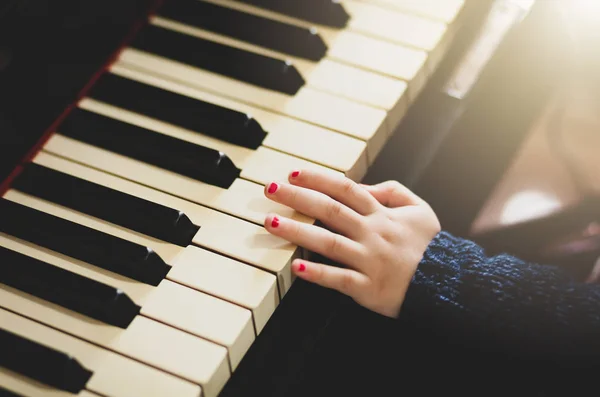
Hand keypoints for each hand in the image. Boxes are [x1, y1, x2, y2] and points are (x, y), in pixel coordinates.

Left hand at [263, 169, 440, 317]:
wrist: (447, 285)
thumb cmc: (430, 246)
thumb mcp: (419, 210)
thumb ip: (392, 192)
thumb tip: (362, 185)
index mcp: (382, 215)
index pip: (346, 189)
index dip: (318, 179)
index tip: (293, 173)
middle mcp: (373, 233)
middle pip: (330, 210)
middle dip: (297, 198)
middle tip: (270, 189)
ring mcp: (369, 260)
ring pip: (328, 242)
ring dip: (296, 232)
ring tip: (270, 223)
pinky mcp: (368, 288)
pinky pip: (340, 279)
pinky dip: (318, 274)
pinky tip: (296, 269)